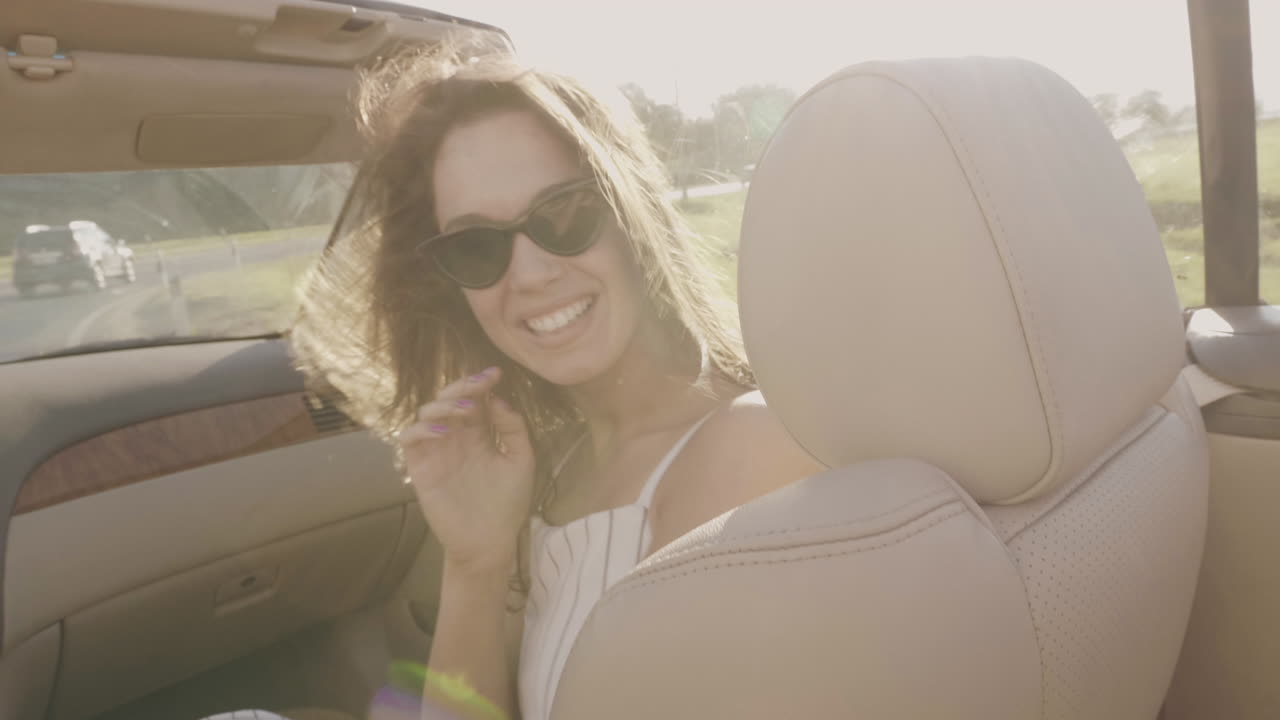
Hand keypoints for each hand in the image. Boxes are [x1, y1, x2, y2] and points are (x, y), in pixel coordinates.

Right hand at [397, 366, 534, 576]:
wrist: (489, 541)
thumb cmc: (508, 503)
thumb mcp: (521, 461)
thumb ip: (513, 429)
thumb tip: (498, 399)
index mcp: (479, 434)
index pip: (475, 399)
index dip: (482, 383)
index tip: (496, 373)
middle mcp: (456, 438)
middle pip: (449, 400)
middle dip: (463, 386)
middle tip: (480, 384)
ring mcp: (437, 451)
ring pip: (427, 413)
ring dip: (443, 405)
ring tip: (465, 409)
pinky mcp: (421, 468)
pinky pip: (410, 439)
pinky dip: (422, 430)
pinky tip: (444, 433)